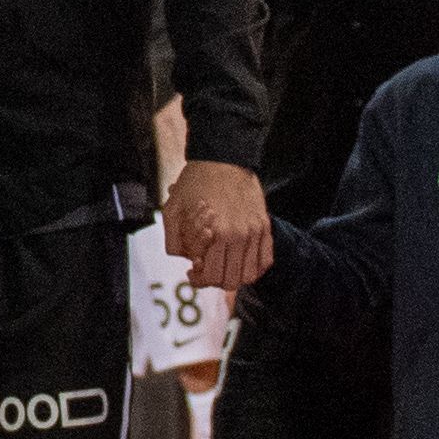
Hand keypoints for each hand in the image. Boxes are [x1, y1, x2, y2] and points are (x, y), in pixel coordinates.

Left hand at [161, 158, 270, 293]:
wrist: (223, 157)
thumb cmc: (195, 182)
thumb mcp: (172, 210)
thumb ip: (174, 242)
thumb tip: (186, 261)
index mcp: (217, 233)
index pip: (212, 276)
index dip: (199, 281)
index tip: (192, 271)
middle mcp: (240, 235)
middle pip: (232, 280)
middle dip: (215, 281)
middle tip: (205, 269)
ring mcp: (256, 231)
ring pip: (251, 274)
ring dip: (235, 277)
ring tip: (223, 266)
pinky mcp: (264, 225)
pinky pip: (266, 259)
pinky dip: (254, 267)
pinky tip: (240, 260)